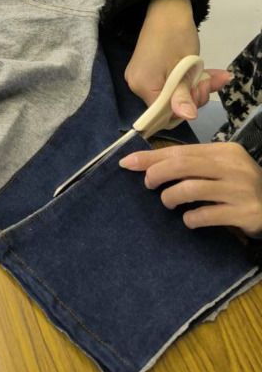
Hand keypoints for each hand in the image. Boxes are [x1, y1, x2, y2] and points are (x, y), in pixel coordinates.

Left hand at [120, 142, 261, 237]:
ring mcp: (240, 190)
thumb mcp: (220, 168)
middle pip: (183, 165)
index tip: (127, 163)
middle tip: (148, 185)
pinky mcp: (244, 213)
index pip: (181, 151)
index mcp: (225, 151)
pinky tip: (189, 220)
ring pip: (191, 189)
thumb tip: (147, 164)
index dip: (151, 157)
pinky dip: (190, 218)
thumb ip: (191, 164)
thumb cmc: (239, 186)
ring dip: (171, 197)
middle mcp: (233, 167)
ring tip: (168, 202)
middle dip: (156, 174)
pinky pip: (206, 215)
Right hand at [125, 0, 230, 120]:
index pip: (162, 114)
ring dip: (194, 86)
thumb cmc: (176, 36)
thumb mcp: (184, 68)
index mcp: (143, 86)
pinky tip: (205, 73)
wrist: (167, 8)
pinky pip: (169, 83)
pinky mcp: (149, 71)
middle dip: (193, 96)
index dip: (184, 109)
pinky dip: (186, 80)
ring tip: (212, 74)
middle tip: (208, 80)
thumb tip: (187, 117)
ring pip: (172, 94)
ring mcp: (142, 77)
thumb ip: (183, 95)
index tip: (200, 90)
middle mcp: (137, 85)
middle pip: (168, 105)